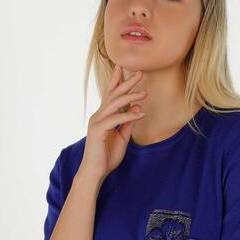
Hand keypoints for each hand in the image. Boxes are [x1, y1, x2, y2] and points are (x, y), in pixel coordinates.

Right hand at [78, 65, 147, 181]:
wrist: (95, 172)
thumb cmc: (107, 156)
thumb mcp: (122, 138)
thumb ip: (128, 123)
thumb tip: (137, 107)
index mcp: (103, 116)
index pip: (110, 94)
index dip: (117, 80)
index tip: (124, 67)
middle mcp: (98, 116)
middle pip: (113, 94)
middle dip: (127, 82)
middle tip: (140, 72)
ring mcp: (96, 122)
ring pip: (114, 104)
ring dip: (130, 97)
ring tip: (144, 93)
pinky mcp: (98, 131)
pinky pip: (115, 120)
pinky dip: (128, 116)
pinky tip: (140, 113)